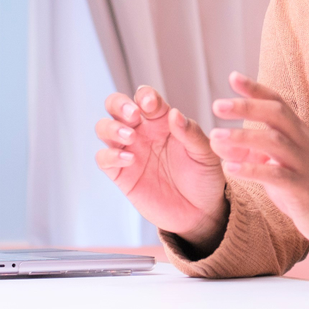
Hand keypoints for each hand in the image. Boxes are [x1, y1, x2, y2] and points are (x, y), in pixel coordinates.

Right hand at [94, 86, 227, 250]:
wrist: (200, 212)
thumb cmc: (204, 177)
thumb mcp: (205, 154)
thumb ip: (191, 133)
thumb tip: (174, 113)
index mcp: (162, 121)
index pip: (145, 98)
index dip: (145, 96)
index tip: (152, 105)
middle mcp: (142, 132)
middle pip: (116, 106)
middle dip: (119, 104)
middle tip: (133, 115)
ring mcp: (129, 151)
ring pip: (104, 128)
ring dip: (112, 128)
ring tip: (131, 137)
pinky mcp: (121, 174)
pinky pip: (103, 158)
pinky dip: (110, 155)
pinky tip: (129, 160)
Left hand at [209, 73, 308, 247]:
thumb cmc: (302, 183)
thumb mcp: (277, 162)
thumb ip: (251, 149)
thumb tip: (217, 140)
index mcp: (298, 132)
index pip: (278, 103)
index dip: (256, 89)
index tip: (233, 77)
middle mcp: (303, 142)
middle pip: (277, 115)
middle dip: (247, 107)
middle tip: (217, 105)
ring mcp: (304, 164)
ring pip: (275, 142)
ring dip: (243, 137)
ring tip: (216, 137)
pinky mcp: (302, 188)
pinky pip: (277, 175)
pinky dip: (252, 170)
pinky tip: (230, 167)